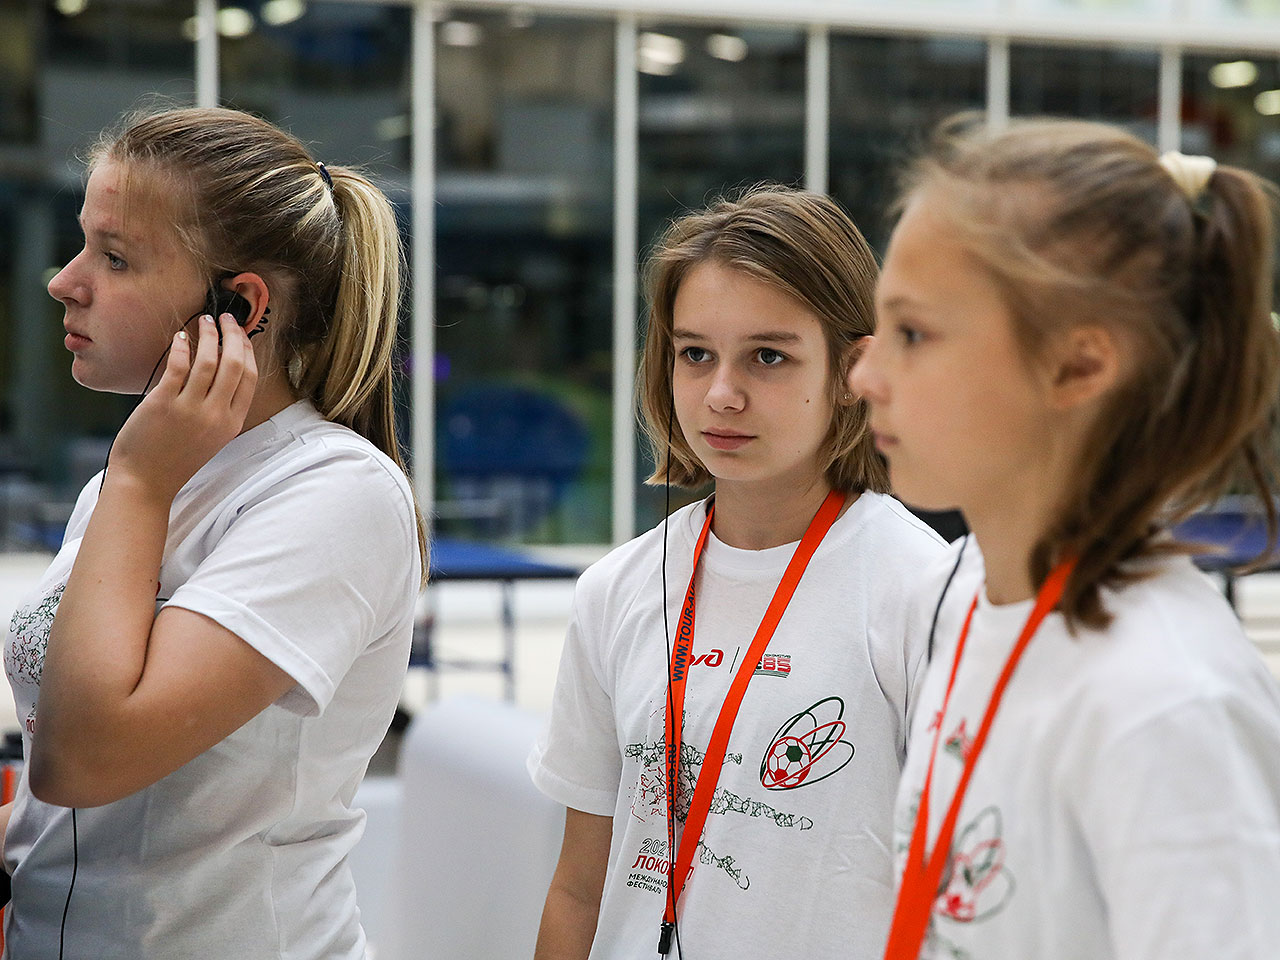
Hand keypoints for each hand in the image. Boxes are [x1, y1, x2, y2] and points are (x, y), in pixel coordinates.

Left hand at [107, 313, 257, 501]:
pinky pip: (178, 366)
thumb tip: (219, 370)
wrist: (145, 483)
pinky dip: (181, 346)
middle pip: (235, 364)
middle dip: (233, 335)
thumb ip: (219, 409)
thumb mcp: (210, 438)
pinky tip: (179, 337)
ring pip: (209, 360)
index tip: (241, 336)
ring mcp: (190, 410)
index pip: (250, 378)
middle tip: (226, 318)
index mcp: (231, 423)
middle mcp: (216, 415)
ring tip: (204, 321)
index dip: (248, 351)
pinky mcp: (163, 403)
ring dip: (208, 334)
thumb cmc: (174, 459)